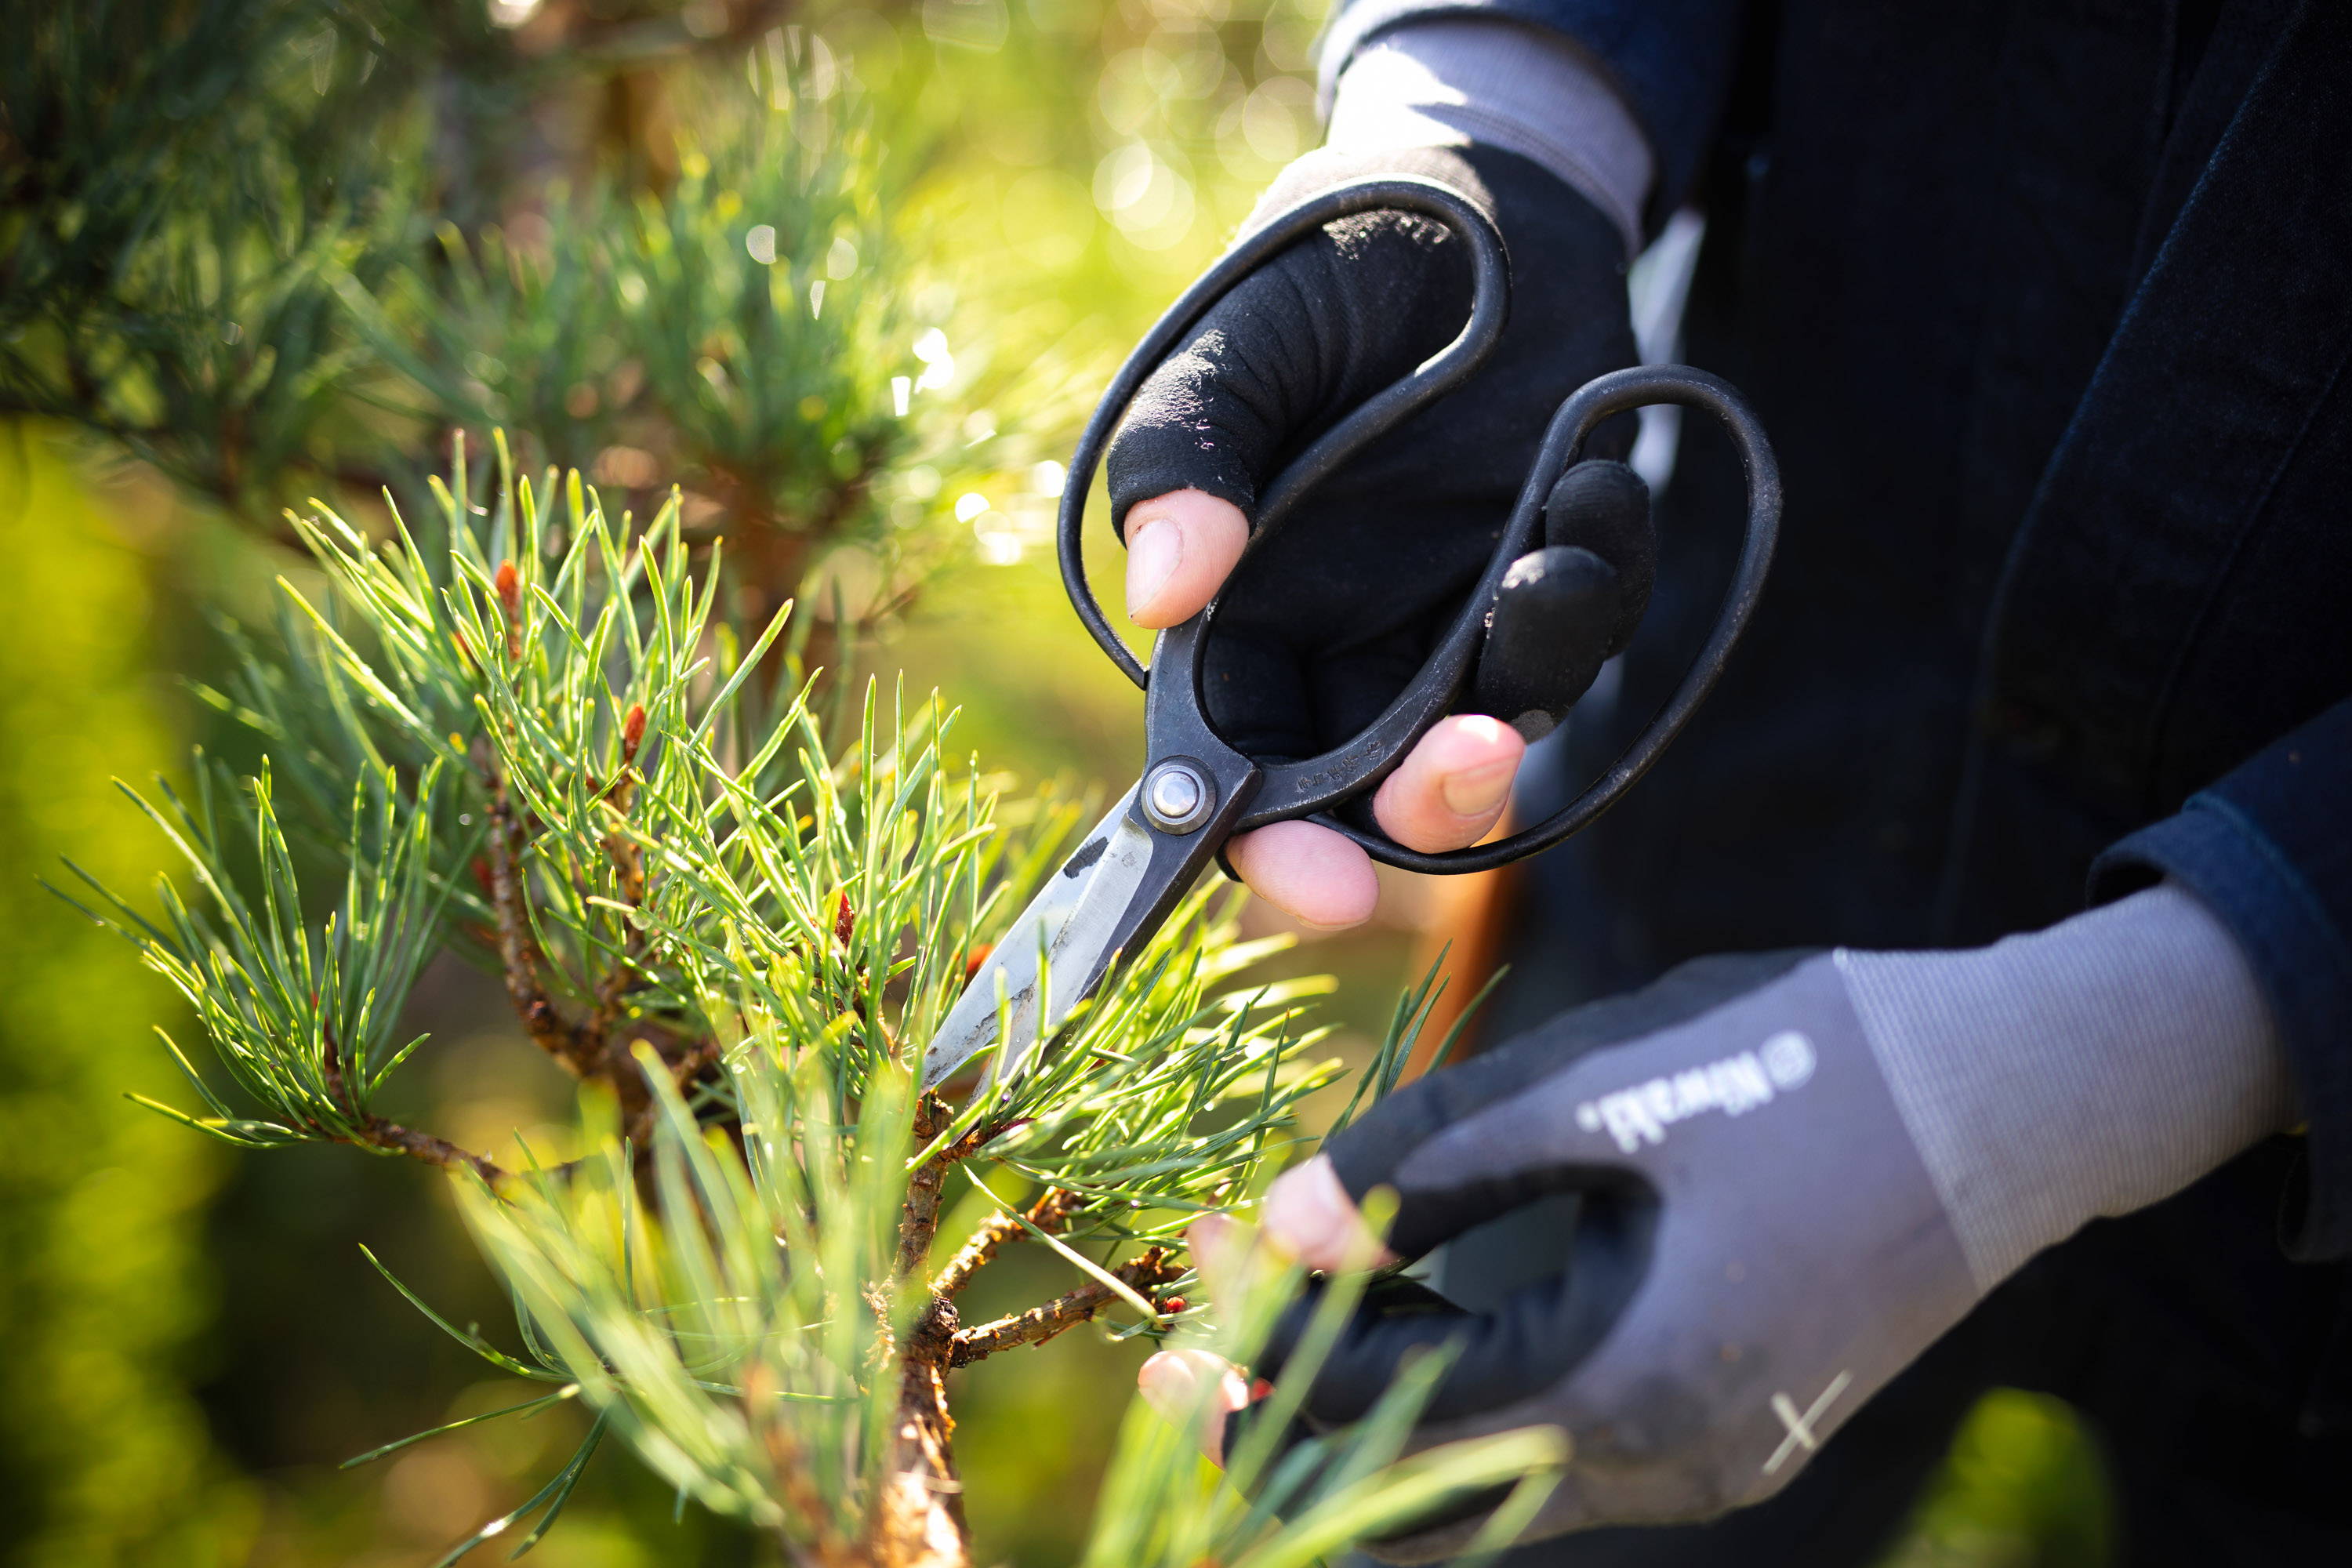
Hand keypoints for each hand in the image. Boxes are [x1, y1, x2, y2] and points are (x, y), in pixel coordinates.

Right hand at [1107, 142, 1646, 928]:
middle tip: (1468, 765)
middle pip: (1372, 792)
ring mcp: (1458, 619)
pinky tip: (1586, 486)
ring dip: (1530, 678)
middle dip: (1422, 810)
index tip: (1322, 889)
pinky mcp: (1556, 579)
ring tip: (1549, 562)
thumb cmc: (1324, 269)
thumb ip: (1182, 458)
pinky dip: (1596, 580)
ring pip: (1494, 728)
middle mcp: (1348, 643)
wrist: (1478, 194)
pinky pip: (1587, 635)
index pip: (1236, 767)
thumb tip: (1162, 591)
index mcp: (1243, 614)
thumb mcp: (1236, 342)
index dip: (1268, 843)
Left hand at [1143, 952, 1983, 1559]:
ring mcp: (1713, 1460)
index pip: (1385, 1417)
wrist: (2007, 1095)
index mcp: (1623, 1381)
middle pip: (1429, 1484)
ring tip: (1289, 1321)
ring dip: (1386, 1401)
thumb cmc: (1798, 1063)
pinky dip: (1473, 1395)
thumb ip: (1426, 1165)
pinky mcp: (1736, 1427)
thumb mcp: (1594, 1086)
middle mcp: (1668, 1462)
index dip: (1271, 1365)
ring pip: (1494, 1472)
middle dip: (1304, 1420)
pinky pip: (1565, 1446)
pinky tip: (1416, 1322)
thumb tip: (1281, 1229)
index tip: (1192, 1304)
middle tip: (1195, 1356)